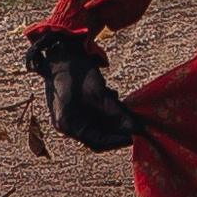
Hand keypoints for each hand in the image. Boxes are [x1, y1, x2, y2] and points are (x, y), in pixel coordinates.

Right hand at [25, 28, 138, 151]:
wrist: (60, 53)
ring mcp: (66, 116)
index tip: (136, 134)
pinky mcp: (70, 107)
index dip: (118, 140)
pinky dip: (102, 109)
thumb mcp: (100, 93)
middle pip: (96, 134)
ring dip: (110, 116)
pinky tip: (110, 95)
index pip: (98, 143)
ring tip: (121, 103)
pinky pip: (89, 115)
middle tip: (133, 119)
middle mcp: (65, 125)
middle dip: (116, 126)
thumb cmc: (77, 73)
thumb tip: (136, 129)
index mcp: (70, 125)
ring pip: (94, 123)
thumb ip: (117, 113)